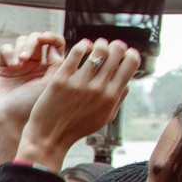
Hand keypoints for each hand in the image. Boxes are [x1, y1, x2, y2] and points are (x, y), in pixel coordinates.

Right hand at [0, 31, 64, 163]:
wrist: (7, 125)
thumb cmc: (33, 111)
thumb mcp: (55, 87)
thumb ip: (66, 65)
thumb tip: (84, 45)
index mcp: (52, 71)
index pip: (56, 44)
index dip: (51, 37)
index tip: (45, 40)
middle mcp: (38, 67)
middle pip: (39, 39)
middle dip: (34, 42)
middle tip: (29, 56)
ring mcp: (20, 67)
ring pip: (23, 42)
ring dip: (22, 47)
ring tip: (20, 63)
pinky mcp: (3, 68)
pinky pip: (7, 49)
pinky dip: (9, 53)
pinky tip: (12, 66)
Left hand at [16, 38, 140, 169]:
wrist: (50, 137)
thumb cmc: (78, 127)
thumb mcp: (105, 118)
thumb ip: (118, 99)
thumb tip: (127, 80)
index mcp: (111, 97)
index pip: (131, 63)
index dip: (130, 54)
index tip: (124, 55)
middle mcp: (98, 88)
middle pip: (117, 51)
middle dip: (116, 45)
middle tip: (110, 48)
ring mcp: (79, 83)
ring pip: (98, 49)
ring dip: (100, 44)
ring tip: (96, 47)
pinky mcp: (62, 78)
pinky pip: (77, 51)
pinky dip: (83, 45)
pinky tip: (83, 48)